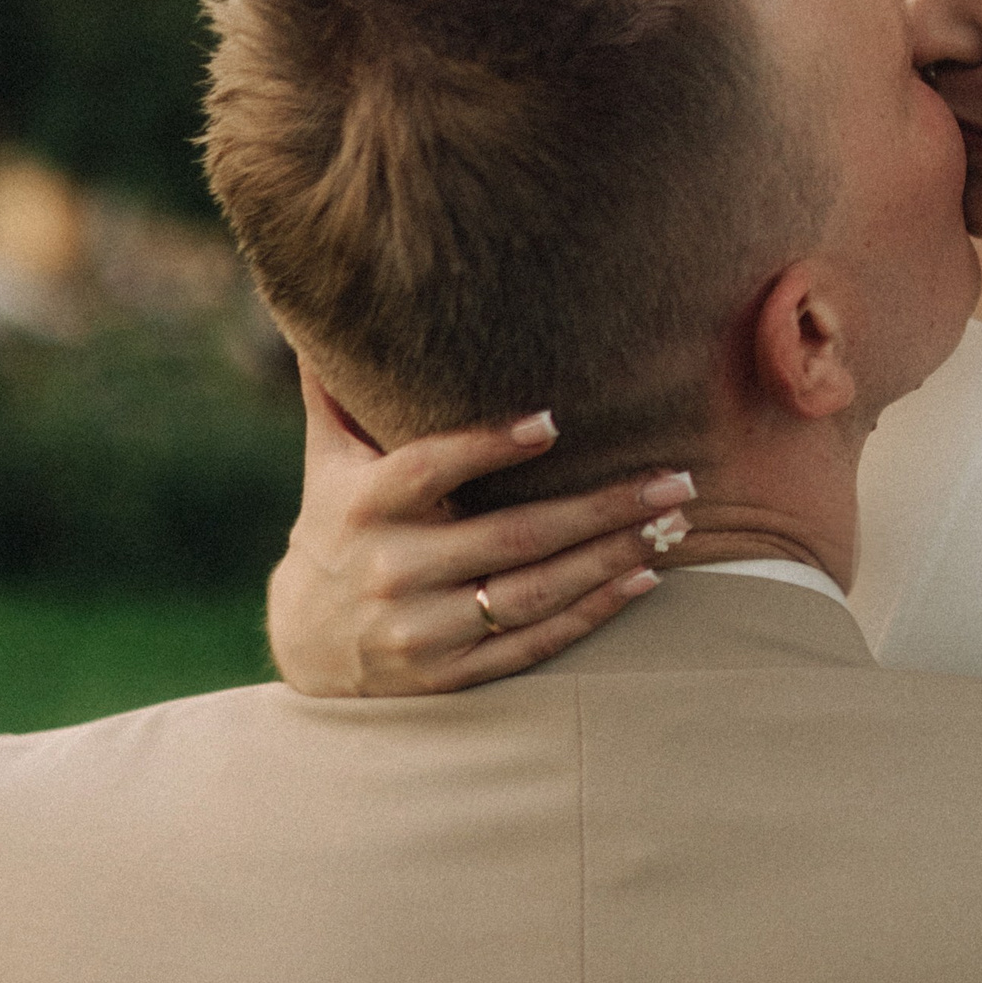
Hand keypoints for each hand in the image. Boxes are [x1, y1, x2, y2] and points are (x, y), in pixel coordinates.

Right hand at [266, 361, 694, 695]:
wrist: (305, 646)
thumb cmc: (339, 527)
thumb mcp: (329, 461)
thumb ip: (339, 392)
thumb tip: (328, 308)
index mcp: (366, 505)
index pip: (431, 468)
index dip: (488, 446)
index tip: (552, 422)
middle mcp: (394, 568)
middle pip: (513, 537)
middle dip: (602, 507)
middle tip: (676, 479)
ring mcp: (424, 628)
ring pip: (534, 593)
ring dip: (612, 558)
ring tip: (675, 523)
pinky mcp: (450, 674)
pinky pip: (533, 643)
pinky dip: (593, 613)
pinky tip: (645, 580)